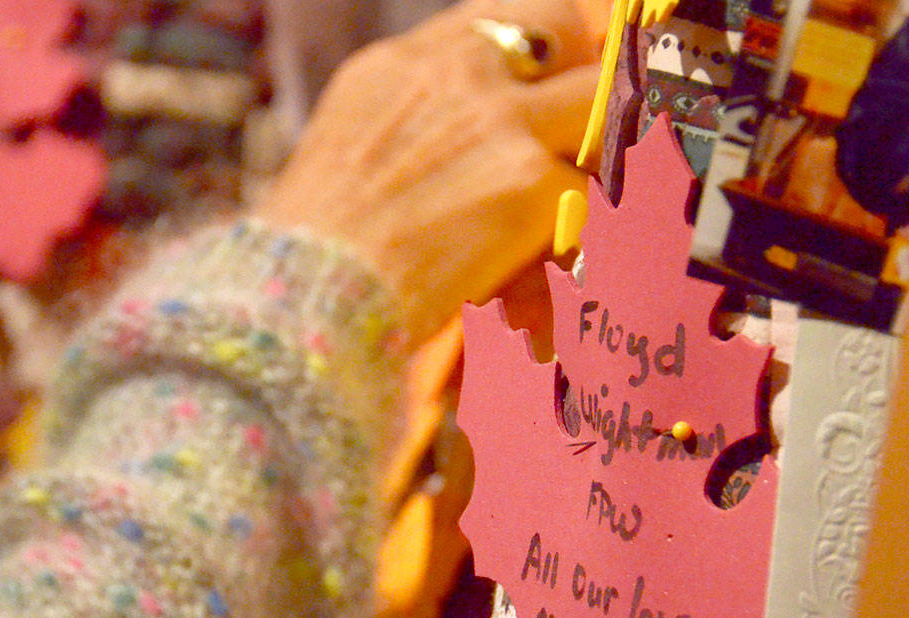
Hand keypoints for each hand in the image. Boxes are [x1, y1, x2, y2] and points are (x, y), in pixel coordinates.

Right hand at [259, 0, 607, 342]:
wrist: (313, 298)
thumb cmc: (315, 248)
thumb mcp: (349, 143)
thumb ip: (413, 115)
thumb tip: (468, 136)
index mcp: (401, 62)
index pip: (498, 16)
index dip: (534, 48)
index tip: (545, 81)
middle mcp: (455, 74)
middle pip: (561, 28)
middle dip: (577, 73)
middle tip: (574, 127)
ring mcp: (501, 123)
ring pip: (595, 102)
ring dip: (590, 148)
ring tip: (571, 199)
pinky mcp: (533, 184)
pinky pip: (586, 193)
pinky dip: (572, 230)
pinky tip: (546, 266)